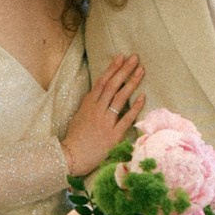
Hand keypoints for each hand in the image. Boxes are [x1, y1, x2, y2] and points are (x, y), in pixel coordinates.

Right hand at [63, 55, 145, 178]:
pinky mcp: (113, 135)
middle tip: (135, 58)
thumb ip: (90, 105)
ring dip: (131, 82)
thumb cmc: (75, 138)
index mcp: (88, 104)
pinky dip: (135, 107)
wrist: (71, 157)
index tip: (121, 57)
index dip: (112, 68)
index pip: (102, 82)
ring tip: (141, 70)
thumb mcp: (79, 116)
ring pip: (120, 98)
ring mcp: (105, 122)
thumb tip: (100, 95)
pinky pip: (126, 118)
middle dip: (124, 70)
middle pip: (112, 85)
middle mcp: (97, 110)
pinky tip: (143, 96)